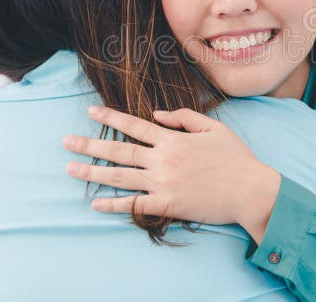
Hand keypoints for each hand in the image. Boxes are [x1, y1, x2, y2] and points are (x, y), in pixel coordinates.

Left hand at [63, 106, 280, 239]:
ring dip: (92, 172)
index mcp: (173, 139)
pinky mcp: (167, 205)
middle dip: (89, 145)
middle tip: (65, 142)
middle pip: (119, 150)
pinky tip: (95, 202)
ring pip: (120, 176)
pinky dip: (114, 204)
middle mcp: (163, 160)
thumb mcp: (214, 127)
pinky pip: (135, 205)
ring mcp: (163, 183)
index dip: (111, 117)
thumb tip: (157, 115)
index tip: (90, 111)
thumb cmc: (236, 158)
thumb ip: (184, 117)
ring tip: (69, 169)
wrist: (250, 190)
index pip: (134, 125)